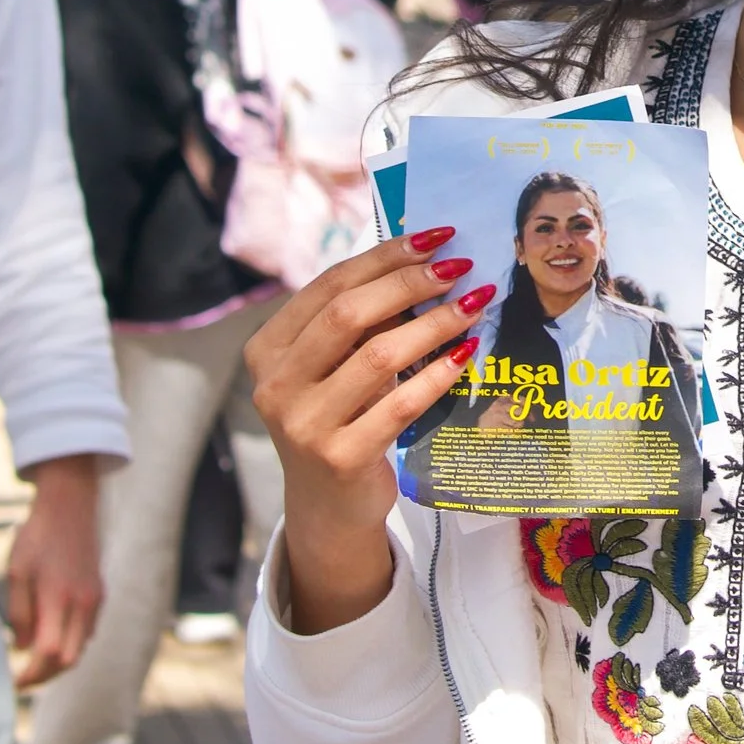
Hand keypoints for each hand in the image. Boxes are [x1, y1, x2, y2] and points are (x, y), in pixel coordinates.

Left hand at [7, 453, 104, 687]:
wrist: (70, 504)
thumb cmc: (37, 536)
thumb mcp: (17, 572)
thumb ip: (19, 614)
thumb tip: (23, 648)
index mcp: (58, 598)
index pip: (47, 654)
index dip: (30, 675)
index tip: (13, 683)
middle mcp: (83, 603)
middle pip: (68, 659)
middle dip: (45, 676)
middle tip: (23, 678)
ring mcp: (94, 598)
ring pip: (80, 647)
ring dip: (59, 661)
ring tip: (34, 663)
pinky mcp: (99, 591)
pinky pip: (88, 630)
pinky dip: (71, 643)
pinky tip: (52, 637)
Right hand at [246, 228, 495, 633]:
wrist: (328, 507)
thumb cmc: (340, 417)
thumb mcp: (335, 368)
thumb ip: (361, 323)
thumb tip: (425, 260)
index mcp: (268, 349)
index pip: (329, 285)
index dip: (384, 256)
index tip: (435, 237)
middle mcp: (275, 385)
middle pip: (348, 314)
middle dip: (410, 283)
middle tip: (459, 267)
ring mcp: (303, 424)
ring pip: (379, 356)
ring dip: (435, 324)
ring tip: (474, 306)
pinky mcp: (338, 458)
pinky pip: (400, 404)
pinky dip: (439, 374)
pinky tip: (468, 355)